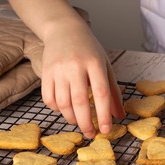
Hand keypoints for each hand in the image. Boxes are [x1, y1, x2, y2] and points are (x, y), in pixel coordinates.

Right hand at [41, 21, 124, 137]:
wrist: (64, 30)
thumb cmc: (89, 50)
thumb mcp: (105, 66)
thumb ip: (113, 91)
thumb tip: (120, 116)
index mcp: (95, 63)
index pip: (101, 93)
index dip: (104, 115)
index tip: (106, 130)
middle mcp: (75, 66)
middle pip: (79, 102)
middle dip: (86, 123)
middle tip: (90, 134)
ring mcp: (58, 69)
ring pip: (63, 103)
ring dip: (71, 118)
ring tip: (79, 122)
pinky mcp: (45, 72)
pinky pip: (48, 98)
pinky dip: (57, 109)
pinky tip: (65, 109)